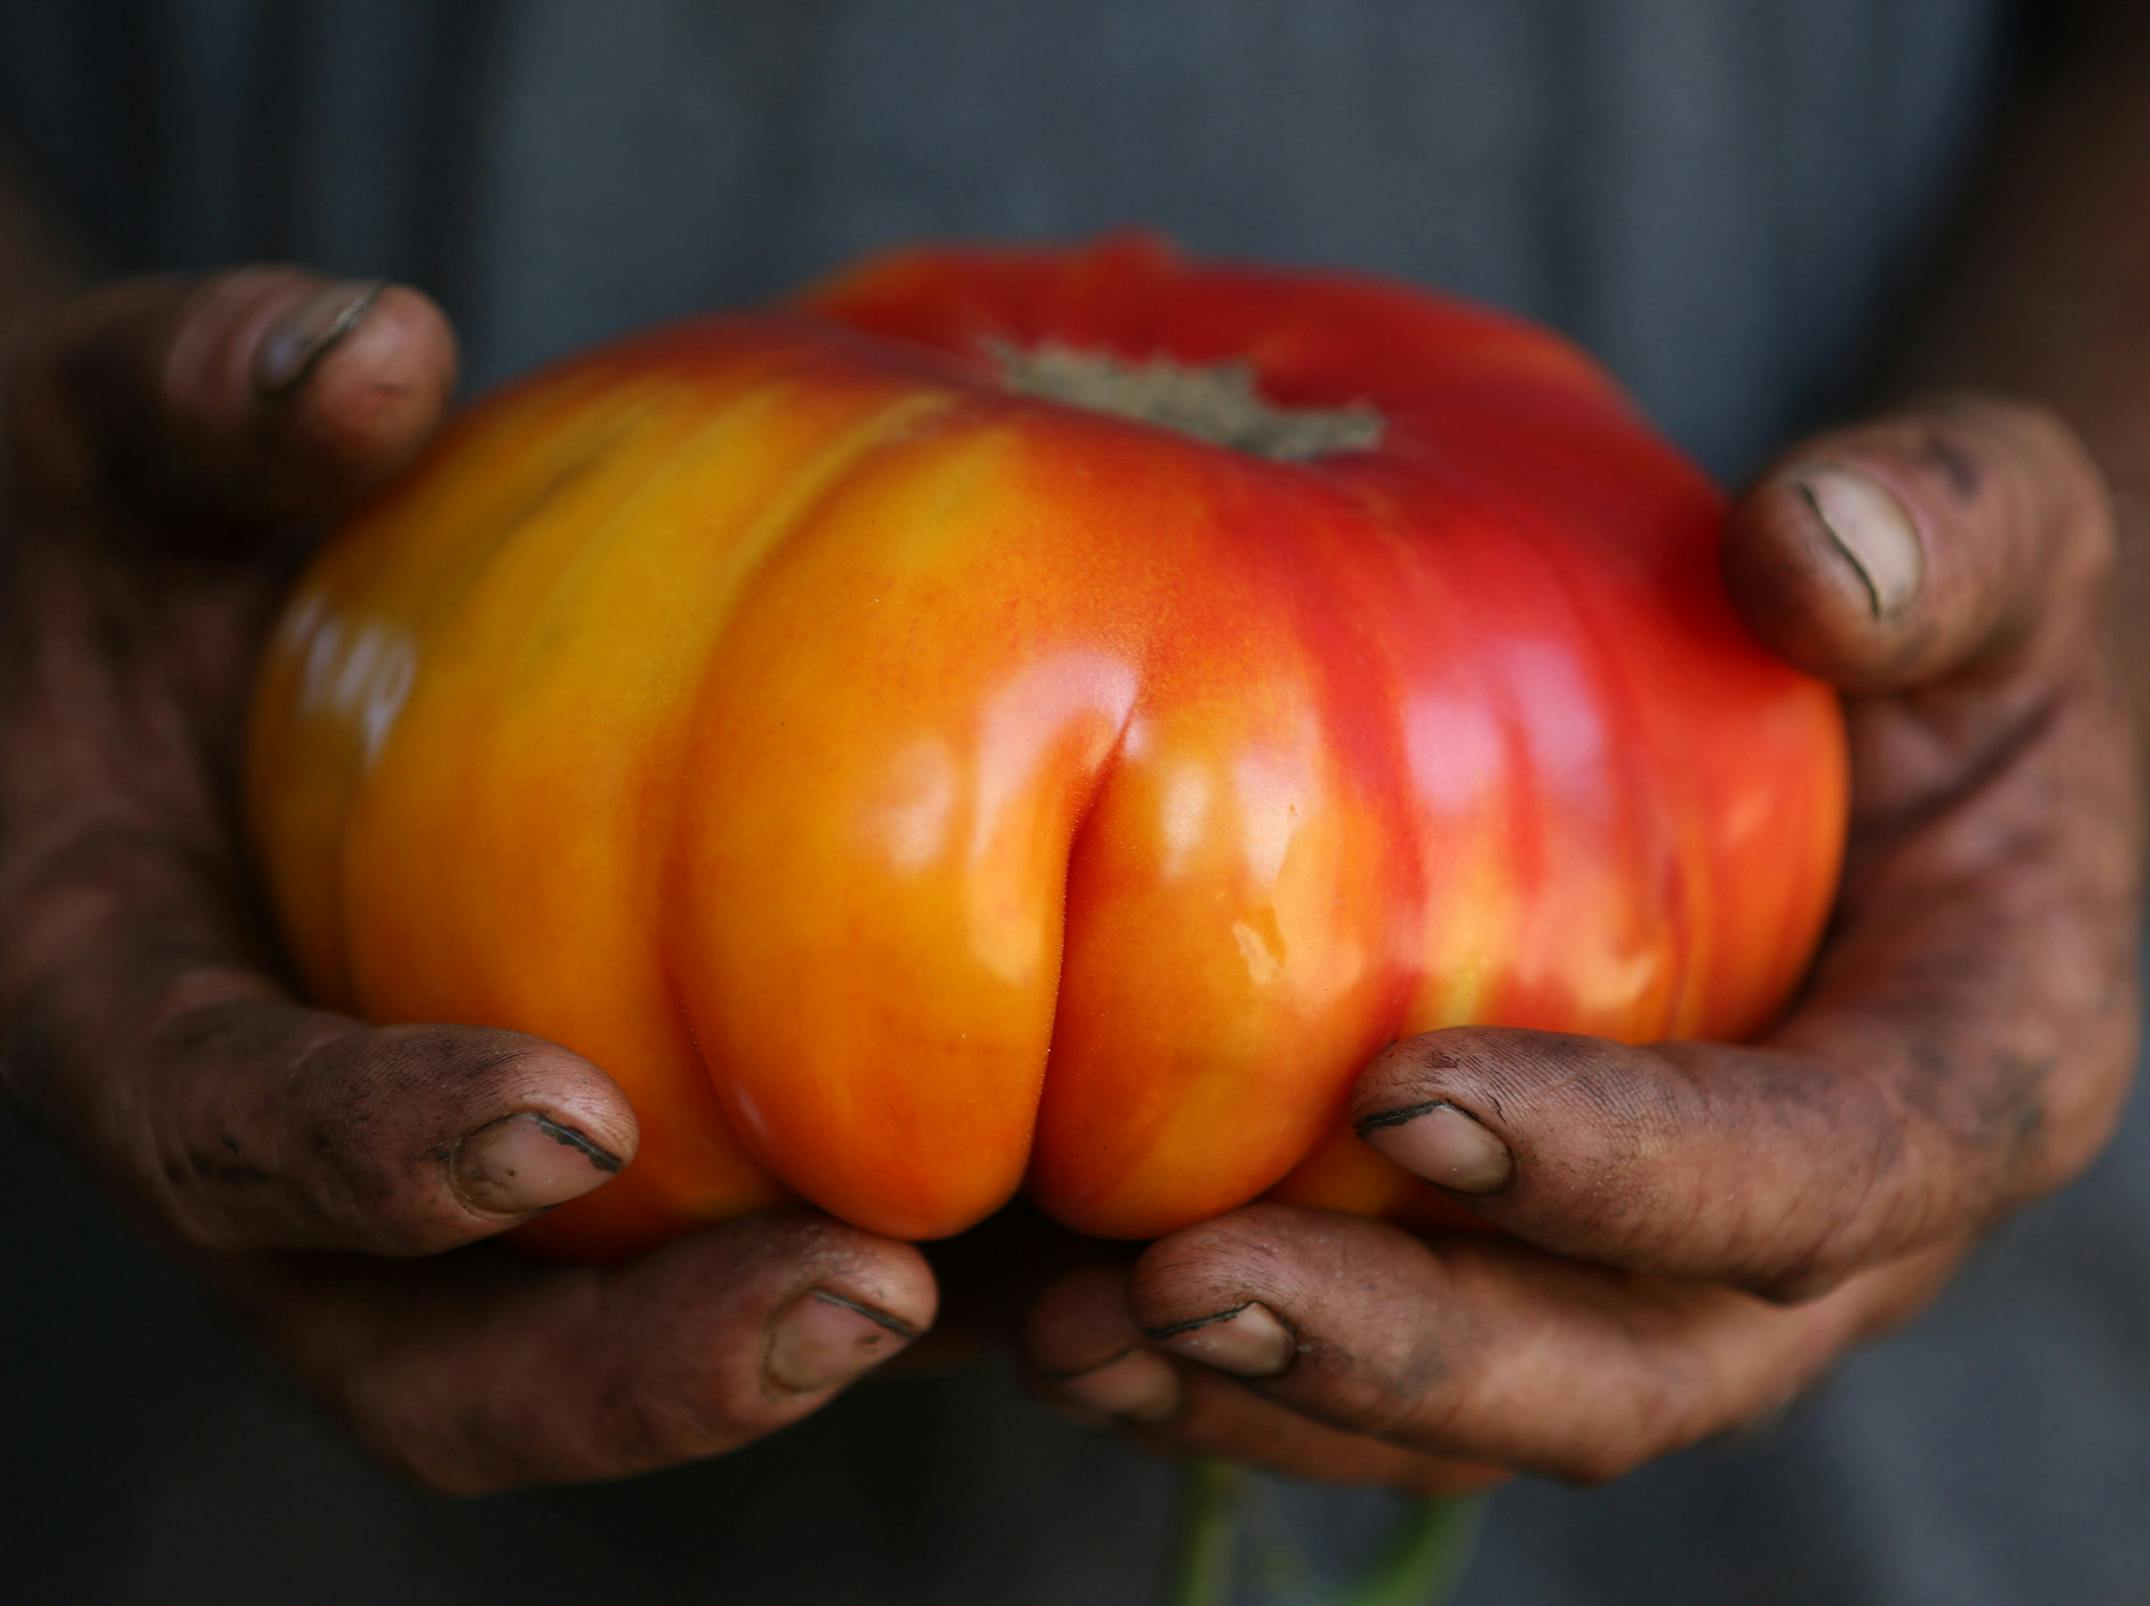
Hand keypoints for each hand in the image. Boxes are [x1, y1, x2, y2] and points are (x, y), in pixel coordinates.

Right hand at [0, 268, 933, 1493]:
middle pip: (436, 1364)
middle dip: (640, 1371)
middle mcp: (288, 1158)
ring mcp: (438, 1183)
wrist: (143, 643)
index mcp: (127, 1005)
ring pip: (605, 1355)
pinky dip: (884, 1262)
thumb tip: (371, 350)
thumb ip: (200, 407)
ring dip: (816, 1356)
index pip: (223, 1130)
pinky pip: (712, 1257)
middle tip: (872, 1303)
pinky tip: (1057, 1215)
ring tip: (1044, 1299)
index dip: (372, 1157)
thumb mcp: (109, 451)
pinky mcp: (580, 1147)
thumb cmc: (114, 539)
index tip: (564, 1122)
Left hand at [1025, 398, 2145, 1488]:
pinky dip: (1228, 1353)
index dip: (1626, 1174)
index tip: (1407, 1101)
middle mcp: (1817, 1233)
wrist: (1883, 732)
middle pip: (1622, 1367)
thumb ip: (1948, 543)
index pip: (1815, 1177)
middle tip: (1177, 1286)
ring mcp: (1661, 1265)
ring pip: (1483, 1406)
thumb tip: (1809, 548)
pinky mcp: (1532, 1254)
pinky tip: (1054, 1296)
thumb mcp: (2001, 550)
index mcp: (1960, 1078)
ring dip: (1274, 1392)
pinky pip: (1391, 1361)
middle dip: (1400, 1351)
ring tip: (1068, 1335)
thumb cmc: (1945, 637)